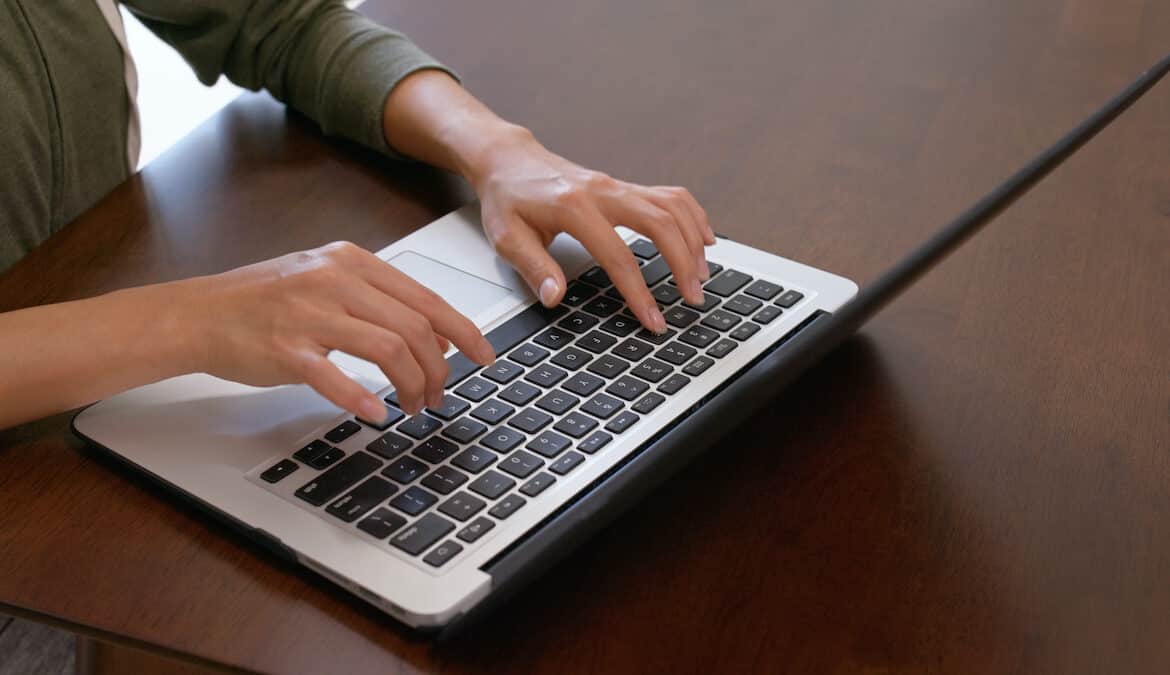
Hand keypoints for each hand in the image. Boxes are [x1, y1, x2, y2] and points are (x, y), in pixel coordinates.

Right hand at [173, 242, 493, 418]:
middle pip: (414, 328)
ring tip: (413, 407)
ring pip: (388, 350)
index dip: (464, 332)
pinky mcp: (285, 348)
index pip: (426, 299)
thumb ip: (379, 300)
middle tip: (439, 396)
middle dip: (439, 370)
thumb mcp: (327, 281)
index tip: (484, 357)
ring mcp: (309, 313)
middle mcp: (334, 281)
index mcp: (351, 262)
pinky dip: (361, 399)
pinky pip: (334, 377)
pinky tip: (375, 414)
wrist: (197, 313)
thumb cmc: (263, 301)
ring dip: (411, 387)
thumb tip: (437, 333)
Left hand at [381, 70, 713, 331]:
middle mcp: (603, 191)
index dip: (639, 293)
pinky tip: (704, 238)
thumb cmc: (508, 199)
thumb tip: (556, 297)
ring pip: (672, 207)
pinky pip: (670, 196)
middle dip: (682, 263)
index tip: (654, 320)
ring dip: (693, 241)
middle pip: (660, 224)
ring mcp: (618, 186)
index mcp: (574, 207)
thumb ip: (534, 267)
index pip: (618, 256)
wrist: (510, 160)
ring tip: (702, 276)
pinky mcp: (625, 186)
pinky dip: (693, 216)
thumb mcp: (506, 237)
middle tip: (693, 298)